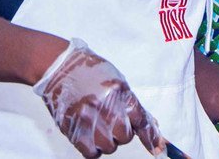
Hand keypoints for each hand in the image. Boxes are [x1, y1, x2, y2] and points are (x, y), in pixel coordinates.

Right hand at [32, 39, 163, 157]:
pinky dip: (94, 148)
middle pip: (125, 137)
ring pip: (110, 147)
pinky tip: (92, 136)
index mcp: (119, 93)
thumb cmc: (91, 72)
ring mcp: (86, 120)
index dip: (151, 137)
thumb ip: (133, 104)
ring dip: (108, 140)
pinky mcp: (71, 130)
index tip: (158, 149)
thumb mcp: (118, 82)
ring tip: (99, 124)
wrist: (59, 68)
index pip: (141, 121)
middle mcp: (104, 108)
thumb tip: (151, 125)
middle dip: (123, 131)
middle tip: (112, 119)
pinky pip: (91, 153)